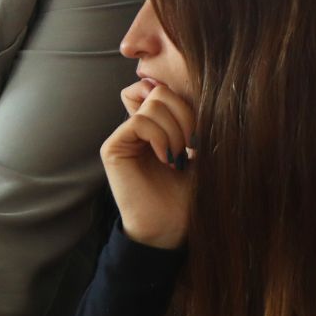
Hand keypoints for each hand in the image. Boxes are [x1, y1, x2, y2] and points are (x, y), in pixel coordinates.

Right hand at [100, 79, 195, 249]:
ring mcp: (123, 136)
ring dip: (175, 129)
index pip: (162, 88)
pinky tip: (167, 160)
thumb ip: (195, 120)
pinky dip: (160, 137)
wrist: (172, 228)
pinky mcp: (113, 148)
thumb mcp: (202, 152)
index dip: (183, 101)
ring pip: (152, 103)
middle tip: (192, 146)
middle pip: (159, 90)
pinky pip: (139, 122)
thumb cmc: (189, 195)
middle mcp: (136, 128)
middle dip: (184, 114)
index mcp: (156, 126)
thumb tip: (197, 87)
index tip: (197, 132)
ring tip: (180, 157)